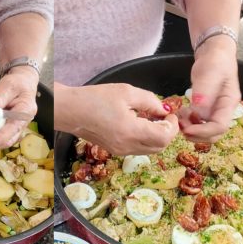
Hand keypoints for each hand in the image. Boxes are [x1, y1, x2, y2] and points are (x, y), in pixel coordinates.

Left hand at [0, 66, 39, 150]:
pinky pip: (0, 135)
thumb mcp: (8, 85)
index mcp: (26, 111)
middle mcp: (23, 122)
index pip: (14, 128)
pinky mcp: (9, 126)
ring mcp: (17, 126)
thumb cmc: (17, 83)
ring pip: (4, 140)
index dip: (1, 138)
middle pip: (9, 139)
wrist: (23, 83)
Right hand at [60, 84, 178, 155]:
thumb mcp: (126, 92)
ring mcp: (120, 151)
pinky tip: (141, 125)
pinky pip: (139, 149)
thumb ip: (149, 101)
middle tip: (164, 117)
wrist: (70, 111)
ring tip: (153, 119)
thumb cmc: (95, 98)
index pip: (164, 137)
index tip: (170, 114)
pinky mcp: (115, 151)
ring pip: (150, 150)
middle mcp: (127, 146)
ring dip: (158, 137)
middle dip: (168, 132)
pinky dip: (146, 139)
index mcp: (131, 131)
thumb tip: (164, 110)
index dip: (173, 126)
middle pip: (160, 147)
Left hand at [183, 36, 240, 141]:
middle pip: (214, 134)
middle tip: (180, 128)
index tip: (187, 129)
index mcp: (228, 103)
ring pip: (206, 130)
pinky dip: (189, 122)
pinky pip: (199, 122)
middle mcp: (224, 110)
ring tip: (179, 118)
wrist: (215, 53)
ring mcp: (216, 110)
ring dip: (191, 129)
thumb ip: (204, 92)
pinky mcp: (207, 109)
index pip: (220, 126)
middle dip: (197, 135)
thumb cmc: (215, 60)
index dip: (203, 131)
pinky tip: (181, 114)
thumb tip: (198, 113)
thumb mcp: (210, 73)